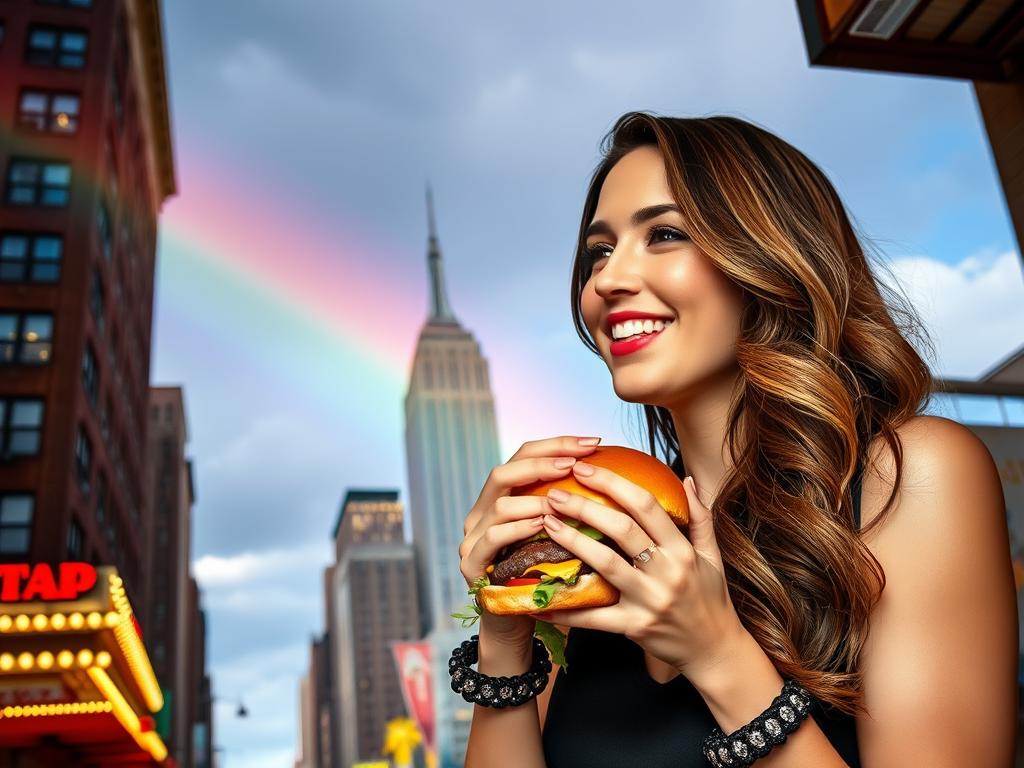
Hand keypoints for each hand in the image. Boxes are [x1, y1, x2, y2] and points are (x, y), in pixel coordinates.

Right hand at [459, 435, 601, 644]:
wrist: (518, 627)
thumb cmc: (545, 579)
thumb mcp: (559, 537)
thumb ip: (569, 507)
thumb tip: (616, 476)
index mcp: (501, 500)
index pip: (523, 456)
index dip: (557, 445)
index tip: (594, 442)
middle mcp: (481, 514)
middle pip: (504, 471)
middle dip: (543, 462)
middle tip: (577, 463)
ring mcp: (472, 539)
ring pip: (499, 505)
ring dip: (535, 499)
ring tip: (564, 499)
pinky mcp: (472, 566)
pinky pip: (493, 538)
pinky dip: (518, 528)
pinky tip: (544, 525)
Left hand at [528, 464, 746, 679]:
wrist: (713, 649)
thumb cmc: (709, 597)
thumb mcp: (711, 555)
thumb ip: (700, 516)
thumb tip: (685, 479)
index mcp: (682, 550)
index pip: (647, 506)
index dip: (614, 483)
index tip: (586, 468)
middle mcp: (667, 572)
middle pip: (621, 530)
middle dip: (585, 507)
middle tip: (556, 493)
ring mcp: (649, 600)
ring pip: (606, 564)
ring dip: (573, 542)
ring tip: (547, 523)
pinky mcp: (634, 626)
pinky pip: (595, 617)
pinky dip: (568, 609)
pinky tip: (542, 599)